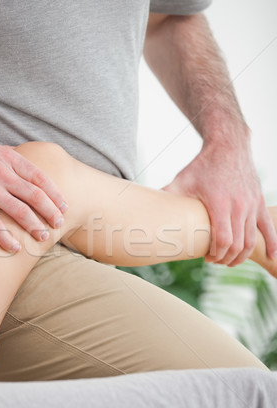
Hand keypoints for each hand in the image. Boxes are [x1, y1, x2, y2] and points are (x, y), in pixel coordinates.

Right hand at [0, 132, 67, 251]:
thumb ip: (12, 163)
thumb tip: (30, 177)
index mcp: (9, 160)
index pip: (40, 178)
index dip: (55, 194)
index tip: (64, 206)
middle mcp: (2, 174)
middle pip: (35, 196)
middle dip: (50, 212)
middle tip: (59, 224)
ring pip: (20, 211)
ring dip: (34, 226)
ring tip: (43, 237)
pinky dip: (7, 238)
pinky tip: (15, 247)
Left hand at [163, 142, 276, 265]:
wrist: (228, 146)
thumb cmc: (203, 165)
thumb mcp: (182, 180)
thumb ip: (166, 195)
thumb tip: (143, 208)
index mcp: (220, 204)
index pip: (223, 240)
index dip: (216, 254)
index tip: (206, 258)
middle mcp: (239, 206)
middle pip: (237, 245)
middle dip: (225, 258)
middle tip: (214, 260)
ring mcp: (252, 205)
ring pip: (252, 240)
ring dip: (241, 255)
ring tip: (230, 260)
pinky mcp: (259, 203)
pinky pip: (269, 228)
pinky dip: (272, 244)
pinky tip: (272, 257)